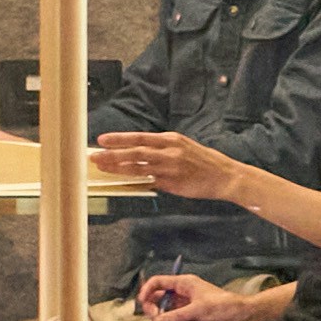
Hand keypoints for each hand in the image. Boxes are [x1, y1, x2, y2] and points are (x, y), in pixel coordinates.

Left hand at [85, 130, 228, 202]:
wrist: (225, 176)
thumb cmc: (203, 162)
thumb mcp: (183, 147)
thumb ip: (162, 149)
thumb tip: (139, 154)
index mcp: (171, 139)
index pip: (140, 138)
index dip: (120, 139)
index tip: (102, 140)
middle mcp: (170, 151)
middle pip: (136, 151)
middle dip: (113, 153)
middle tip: (95, 156)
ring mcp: (171, 168)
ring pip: (139, 167)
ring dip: (118, 167)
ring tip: (102, 168)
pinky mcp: (174, 183)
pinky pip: (150, 182)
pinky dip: (135, 181)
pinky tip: (122, 182)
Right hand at [137, 271, 287, 320]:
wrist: (243, 318)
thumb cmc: (226, 305)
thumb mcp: (200, 309)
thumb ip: (177, 316)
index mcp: (184, 284)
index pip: (157, 283)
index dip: (147, 290)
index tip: (143, 302)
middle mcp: (181, 295)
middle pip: (155, 301)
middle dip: (154, 311)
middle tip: (158, 320)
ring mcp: (183, 309)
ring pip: (162, 316)